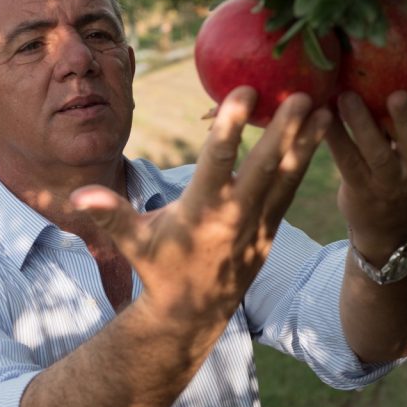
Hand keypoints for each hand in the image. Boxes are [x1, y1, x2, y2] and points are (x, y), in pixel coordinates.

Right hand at [71, 87, 331, 331]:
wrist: (193, 312)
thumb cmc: (158, 267)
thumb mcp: (134, 242)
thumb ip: (110, 214)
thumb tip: (78, 196)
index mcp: (202, 212)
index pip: (218, 164)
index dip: (231, 128)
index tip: (244, 93)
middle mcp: (235, 217)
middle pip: (265, 168)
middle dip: (285, 132)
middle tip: (303, 95)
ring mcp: (259, 225)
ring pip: (288, 179)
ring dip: (307, 145)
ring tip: (327, 110)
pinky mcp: (271, 229)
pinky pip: (291, 190)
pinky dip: (305, 163)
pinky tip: (319, 137)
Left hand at [327, 55, 406, 259]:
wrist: (389, 229)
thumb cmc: (400, 171)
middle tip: (398, 93)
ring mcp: (389, 182)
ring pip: (378, 154)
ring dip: (362, 125)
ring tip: (346, 97)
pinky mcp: (361, 191)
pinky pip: (347, 163)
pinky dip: (335, 140)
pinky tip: (320, 118)